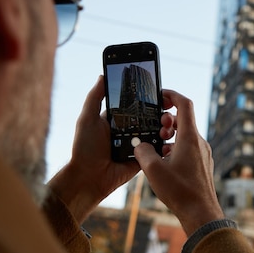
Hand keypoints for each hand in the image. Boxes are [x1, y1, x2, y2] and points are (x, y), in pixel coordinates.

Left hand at [47, 76, 174, 223]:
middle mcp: (128, 130)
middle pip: (150, 117)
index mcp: (117, 119)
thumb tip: (102, 75)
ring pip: (156, 132)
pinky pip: (156, 150)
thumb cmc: (85, 148)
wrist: (89, 177)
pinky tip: (169, 138)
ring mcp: (137, 145)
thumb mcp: (87, 118)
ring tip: (166, 124)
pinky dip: (163, 145)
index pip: (135, 104)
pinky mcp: (143, 158)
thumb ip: (95, 97)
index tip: (159, 89)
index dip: (147, 97)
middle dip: (160, 112)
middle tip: (167, 109)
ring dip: (164, 127)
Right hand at [134, 89, 223, 235]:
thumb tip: (139, 144)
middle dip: (166, 121)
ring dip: (170, 137)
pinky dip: (175, 149)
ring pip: (185, 136)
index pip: (184, 104)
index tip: (159, 96)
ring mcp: (203, 153)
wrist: (201, 213)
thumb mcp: (153, 170)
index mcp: (190, 137)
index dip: (171, 95)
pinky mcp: (203, 164)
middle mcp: (199, 142)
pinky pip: (188, 149)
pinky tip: (164, 162)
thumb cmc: (180, 191)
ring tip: (157, 149)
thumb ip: (143, 152)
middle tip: (155, 130)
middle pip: (184, 120)